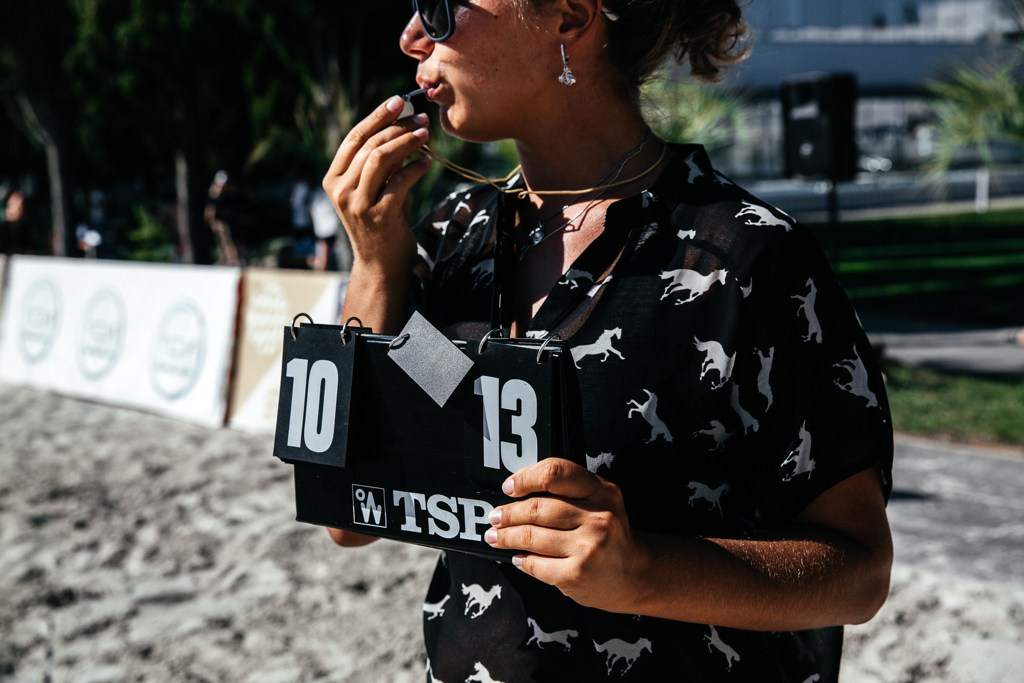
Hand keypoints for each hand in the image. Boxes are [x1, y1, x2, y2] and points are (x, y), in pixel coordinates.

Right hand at [322, 96, 432, 276]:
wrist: (381, 265)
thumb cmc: (381, 222)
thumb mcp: (375, 188)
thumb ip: (381, 162)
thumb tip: (402, 124)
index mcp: (334, 179)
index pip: (353, 138)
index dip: (377, 116)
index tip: (399, 101)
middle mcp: (340, 190)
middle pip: (369, 145)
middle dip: (397, 127)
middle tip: (421, 119)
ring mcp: (357, 204)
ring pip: (380, 158)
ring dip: (406, 142)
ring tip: (425, 134)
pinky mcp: (378, 216)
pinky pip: (399, 182)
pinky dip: (415, 168)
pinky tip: (427, 162)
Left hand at [485, 458, 646, 612]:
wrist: (636, 575)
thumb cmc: (610, 535)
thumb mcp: (601, 502)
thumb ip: (570, 492)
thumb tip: (518, 490)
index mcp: (602, 491)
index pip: (556, 473)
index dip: (526, 478)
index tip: (510, 487)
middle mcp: (598, 517)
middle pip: (538, 508)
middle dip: (508, 513)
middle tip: (495, 517)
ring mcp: (588, 546)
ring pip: (532, 536)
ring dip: (507, 536)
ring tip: (496, 537)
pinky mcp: (577, 573)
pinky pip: (536, 564)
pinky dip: (521, 560)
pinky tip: (517, 557)